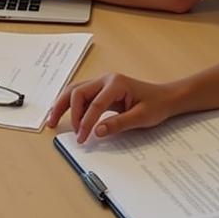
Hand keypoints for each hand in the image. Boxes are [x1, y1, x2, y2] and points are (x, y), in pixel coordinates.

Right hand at [47, 72, 175, 143]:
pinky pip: (81, 95)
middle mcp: (105, 80)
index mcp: (116, 83)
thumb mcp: (141, 117)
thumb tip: (97, 131)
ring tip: (52, 120)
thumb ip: (118, 124)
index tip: (81, 138)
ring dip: (62, 105)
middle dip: (67, 110)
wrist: (165, 97)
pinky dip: (70, 105)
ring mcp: (102, 83)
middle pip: (78, 92)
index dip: (86, 122)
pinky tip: (63, 114)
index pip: (95, 104)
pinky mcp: (101, 90)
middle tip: (58, 127)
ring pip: (75, 91)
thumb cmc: (156, 105)